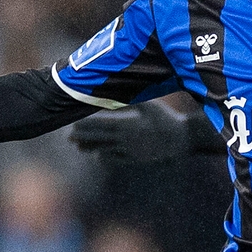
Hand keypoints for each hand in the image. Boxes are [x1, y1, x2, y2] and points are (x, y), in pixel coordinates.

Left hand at [70, 103, 217, 163]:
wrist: (181, 140)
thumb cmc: (166, 118)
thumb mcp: (149, 105)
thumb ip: (130, 101)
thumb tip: (114, 92)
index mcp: (127, 125)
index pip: (100, 125)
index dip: (85, 126)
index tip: (73, 125)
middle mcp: (126, 140)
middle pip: (99, 139)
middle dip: (84, 138)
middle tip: (70, 137)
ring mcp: (130, 152)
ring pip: (105, 151)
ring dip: (91, 148)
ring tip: (79, 147)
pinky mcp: (136, 159)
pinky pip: (117, 160)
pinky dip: (105, 157)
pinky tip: (98, 156)